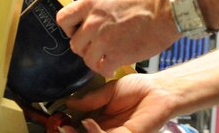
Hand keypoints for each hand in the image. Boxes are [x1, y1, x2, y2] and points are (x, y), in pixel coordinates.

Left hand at [57, 0, 178, 75]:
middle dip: (85, 47)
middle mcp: (93, 22)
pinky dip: (108, 69)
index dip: (69, 28)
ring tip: (107, 57)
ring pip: (87, 59)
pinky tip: (115, 64)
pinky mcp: (116, 55)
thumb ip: (99, 7)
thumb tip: (93, 16)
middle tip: (97, 46)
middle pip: (75, 44)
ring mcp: (104, 39)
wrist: (164, 8)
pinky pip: (103, 69)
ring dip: (96, 60)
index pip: (63, 19)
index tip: (77, 31)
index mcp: (91, 3)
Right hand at [61, 73, 177, 132]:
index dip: (69, 128)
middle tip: (60, 127)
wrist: (159, 90)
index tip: (59, 121)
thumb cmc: (139, 88)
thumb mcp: (108, 91)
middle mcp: (108, 130)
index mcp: (103, 121)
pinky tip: (88, 122)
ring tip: (72, 125)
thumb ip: (90, 100)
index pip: (82, 129)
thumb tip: (68, 103)